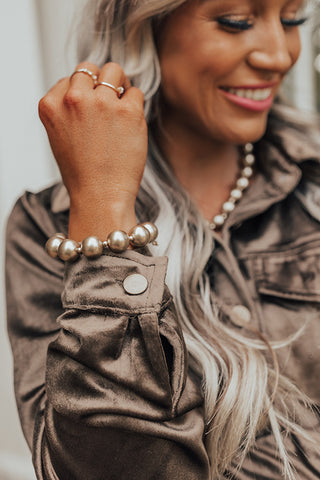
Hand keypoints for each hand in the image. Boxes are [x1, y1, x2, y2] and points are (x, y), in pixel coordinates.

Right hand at [39, 62, 147, 238]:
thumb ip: (69, 109)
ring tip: (121, 108)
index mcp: (51, 105)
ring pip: (115, 71)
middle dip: (101, 83)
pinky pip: (136, 92)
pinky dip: (135, 105)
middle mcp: (73, 99)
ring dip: (120, 85)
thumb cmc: (83, 172)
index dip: (83, 93)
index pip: (70, 78)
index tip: (89, 113)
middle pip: (91, 69)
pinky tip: (130, 125)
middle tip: (109, 104)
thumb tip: (91, 85)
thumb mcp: (60, 136)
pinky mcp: (128, 110)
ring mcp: (101, 103)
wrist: (100, 197)